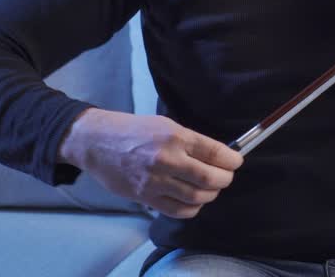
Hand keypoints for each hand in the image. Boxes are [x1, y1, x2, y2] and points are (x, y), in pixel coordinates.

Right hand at [58, 108, 242, 218]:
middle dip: (225, 179)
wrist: (97, 142)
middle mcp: (167, 159)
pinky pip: (178, 210)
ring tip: (211, 188)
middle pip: (209, 177)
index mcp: (175, 137)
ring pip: (196, 197)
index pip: (215, 152)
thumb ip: (191, 141)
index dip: (232, 160)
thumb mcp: (166, 125)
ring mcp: (155, 181)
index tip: (236, 161)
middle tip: (226, 176)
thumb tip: (218, 156)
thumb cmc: (133, 131)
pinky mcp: (145, 197)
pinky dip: (192, 208)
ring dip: (210, 194)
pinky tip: (194, 200)